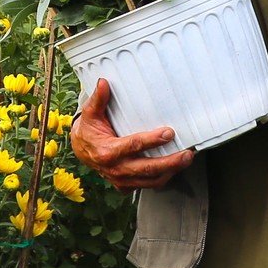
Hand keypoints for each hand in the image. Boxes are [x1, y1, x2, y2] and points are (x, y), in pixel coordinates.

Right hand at [70, 78, 194, 192]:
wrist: (80, 149)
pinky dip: (162, 178)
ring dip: (171, 171)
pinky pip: (147, 185)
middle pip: (147, 168)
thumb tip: (103, 83)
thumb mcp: (90, 114)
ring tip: (185, 160)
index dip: (152, 140)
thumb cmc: (88, 130)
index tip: (168, 133)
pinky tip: (174, 168)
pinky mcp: (126, 185)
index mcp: (107, 151)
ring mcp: (121, 179)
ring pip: (150, 181)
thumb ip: (98, 99)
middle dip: (170, 162)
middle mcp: (115, 169)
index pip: (133, 146)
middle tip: (187, 154)